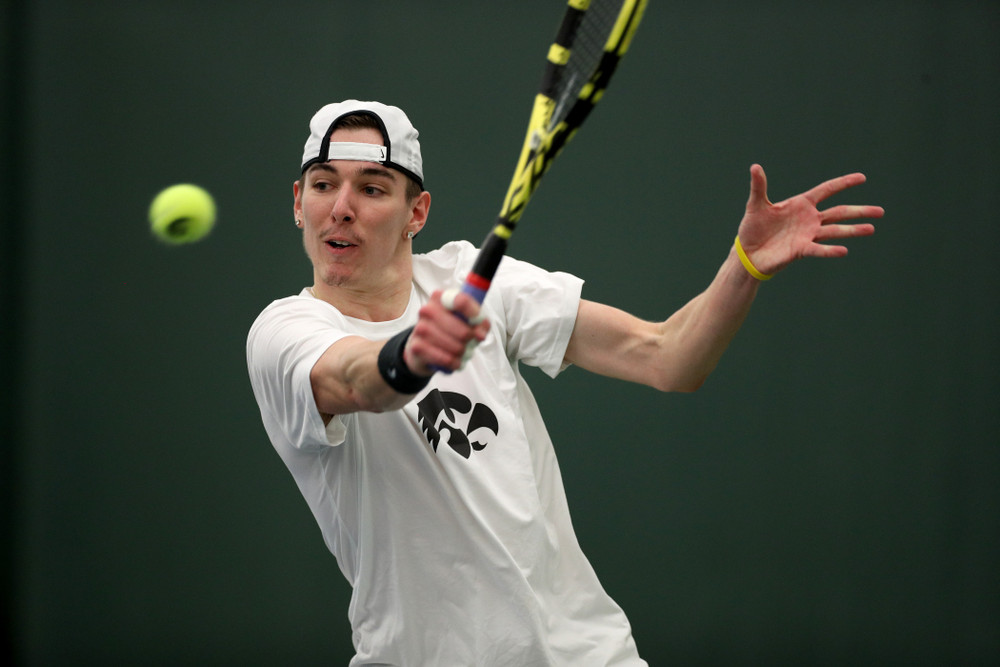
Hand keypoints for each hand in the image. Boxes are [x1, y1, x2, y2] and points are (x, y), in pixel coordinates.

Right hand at [405, 289, 489, 373]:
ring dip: (463, 353)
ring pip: (455, 347)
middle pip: (463, 330)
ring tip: (462, 351)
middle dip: (470, 340)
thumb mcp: (467, 320)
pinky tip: (455, 361)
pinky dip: (454, 362)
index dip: (475, 315)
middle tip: (470, 342)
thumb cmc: (449, 328)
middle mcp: (428, 310)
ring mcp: (420, 328)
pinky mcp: (417, 346)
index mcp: (441, 297)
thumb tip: (480, 335)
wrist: (423, 346)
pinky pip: (445, 359)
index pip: (462, 301)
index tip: (479, 323)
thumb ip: (480, 322)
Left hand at [736, 164, 883, 275]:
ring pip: (834, 230)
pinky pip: (818, 249)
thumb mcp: (756, 205)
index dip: (843, 183)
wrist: (747, 252)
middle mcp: (809, 219)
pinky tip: (844, 251)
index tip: (862, 178)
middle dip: (859, 211)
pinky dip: (830, 250)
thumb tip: (755, 166)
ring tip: (871, 229)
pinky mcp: (801, 250)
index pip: (827, 190)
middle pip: (839, 212)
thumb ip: (759, 186)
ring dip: (852, 230)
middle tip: (880, 212)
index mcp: (801, 204)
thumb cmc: (753, 228)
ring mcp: (807, 235)